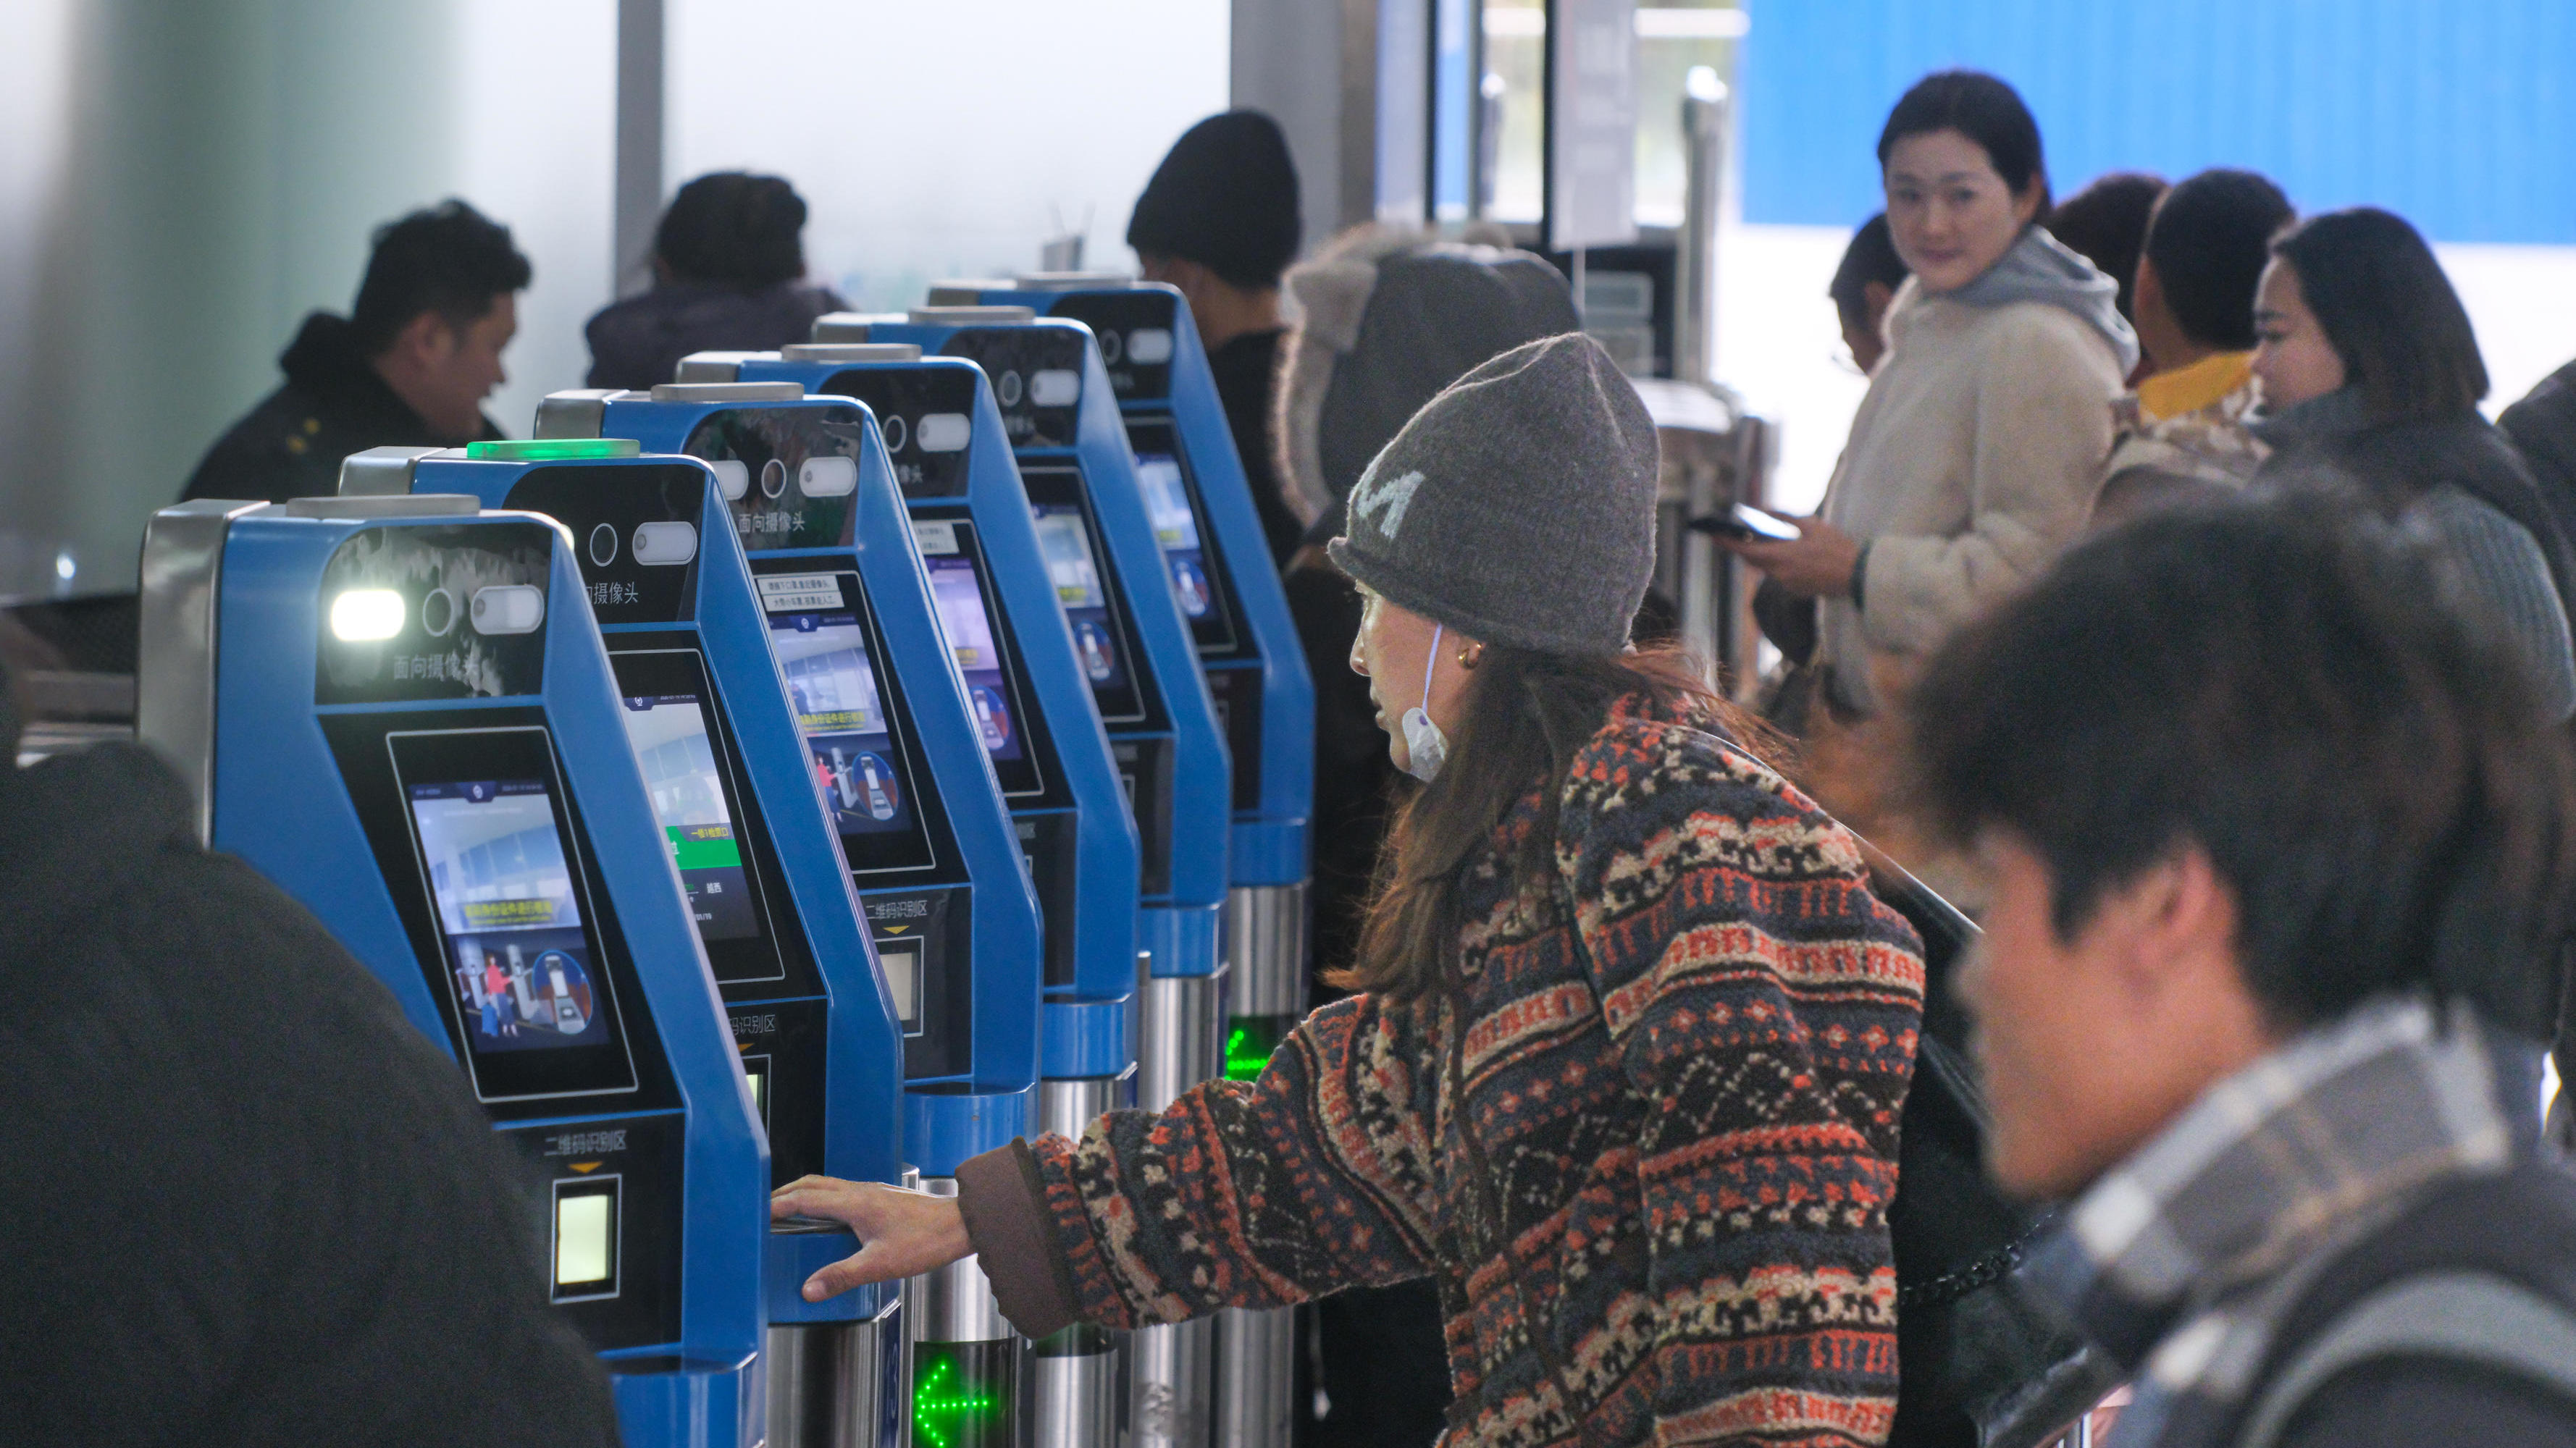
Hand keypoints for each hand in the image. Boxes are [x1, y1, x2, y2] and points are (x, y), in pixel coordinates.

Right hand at [772, 1175, 973, 1300]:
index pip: (805, 1198)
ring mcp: (872, 1192)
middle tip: (765, 1207)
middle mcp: (861, 1191)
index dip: (778, 1205)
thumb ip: (842, 1276)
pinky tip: (827, 1217)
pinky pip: (843, 1192)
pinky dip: (824, 1199)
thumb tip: (809, 1289)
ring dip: (804, 1194)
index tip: (757, 1213)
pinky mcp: (882, 1198)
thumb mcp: (880, 1264)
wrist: (961, 1225)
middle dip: (785, 1193)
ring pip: (828, 1186)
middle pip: (812, 1184)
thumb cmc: (925, 1241)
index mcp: (854, 1202)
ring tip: (789, 1210)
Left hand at [1716, 511, 1863, 599]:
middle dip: (1743, 547)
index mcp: (1782, 557)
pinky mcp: (1796, 591)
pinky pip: (1780, 575)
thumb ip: (1785, 517)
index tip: (1712, 534)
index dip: (1726, 543)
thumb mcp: (1812, 525)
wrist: (1859, 576)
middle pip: (1753, 561)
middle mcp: (1780, 575)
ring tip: (1760, 539)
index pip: (1745, 551)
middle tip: (1733, 534)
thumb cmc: (1837, 548)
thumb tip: (1764, 509)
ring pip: (1766, 568)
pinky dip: (1778, 563)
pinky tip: (1786, 553)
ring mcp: (1788, 585)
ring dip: (1762, 554)